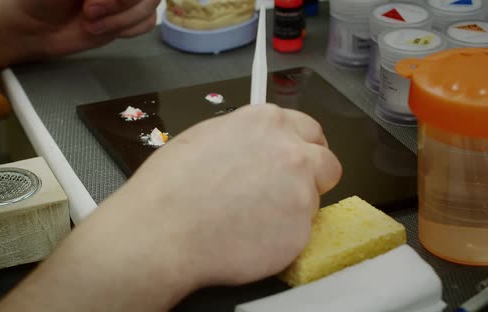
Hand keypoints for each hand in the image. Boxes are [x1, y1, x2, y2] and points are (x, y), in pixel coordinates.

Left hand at [11, 0, 159, 56]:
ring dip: (120, 19)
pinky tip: (102, 27)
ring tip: (90, 24)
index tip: (90, 1)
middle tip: (88, 12)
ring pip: (151, 3)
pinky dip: (127, 29)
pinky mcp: (130, 14)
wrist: (35, 26)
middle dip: (120, 4)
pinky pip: (148, 21)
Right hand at [105, 103, 341, 287]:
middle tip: (285, 192)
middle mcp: (292, 151)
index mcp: (266, 122)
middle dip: (312, 176)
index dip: (300, 147)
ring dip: (292, 209)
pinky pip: (299, 234)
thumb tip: (256, 148)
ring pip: (313, 201)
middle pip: (326, 162)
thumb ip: (245, 138)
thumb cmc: (169, 185)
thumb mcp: (205, 138)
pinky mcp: (300, 231)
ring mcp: (300, 192)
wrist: (162, 230)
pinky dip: (281, 238)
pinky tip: (247, 239)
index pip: (308, 129)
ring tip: (251, 221)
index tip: (294, 160)